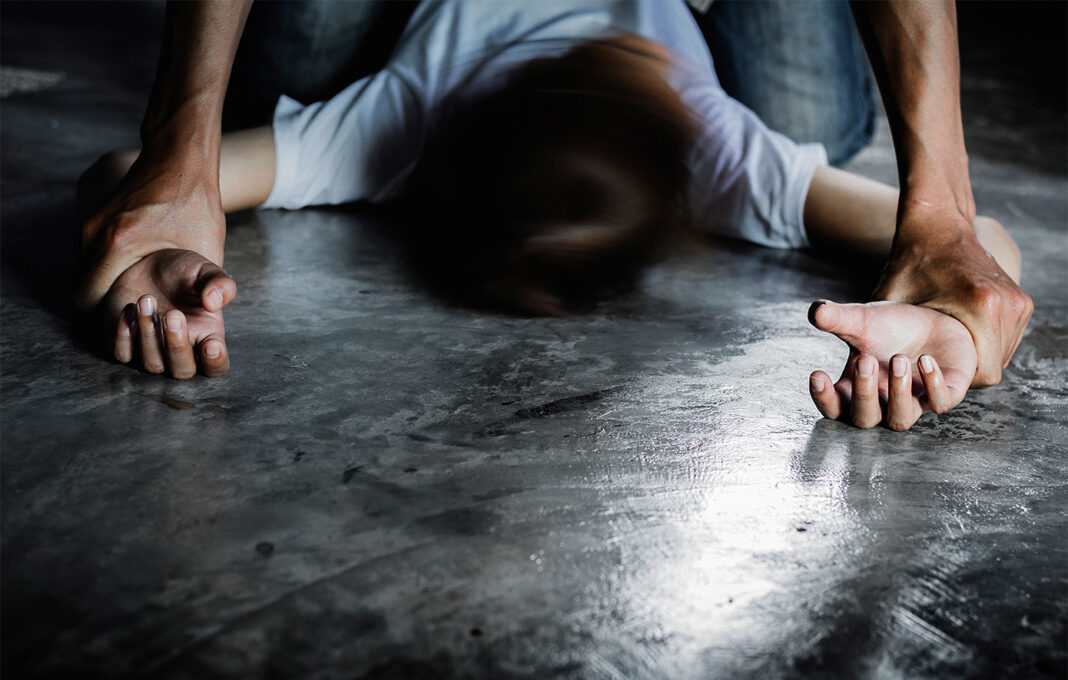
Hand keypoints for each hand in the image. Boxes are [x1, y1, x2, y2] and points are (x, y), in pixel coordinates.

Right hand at [77, 145, 226, 314]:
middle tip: (132, 324)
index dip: (102, 322)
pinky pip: (91, 256)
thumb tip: (215, 306)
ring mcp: (91, 224)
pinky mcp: (96, 218)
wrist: (180, 155)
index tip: (126, 332)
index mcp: (117, 242)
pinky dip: (105, 272)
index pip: (86, 300)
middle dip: (101, 310)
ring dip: (103, 290)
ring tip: (133, 305)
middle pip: (80, 290)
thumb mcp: (209, 242)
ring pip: (84, 273)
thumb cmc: (196, 199)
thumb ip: (211, 278)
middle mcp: (94, 233)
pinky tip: (133, 280)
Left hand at [97, 249, 236, 377]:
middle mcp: (181, 351)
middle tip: (173, 314)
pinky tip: (129, 308)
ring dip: (149, 333)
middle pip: (183, 370)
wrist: (147, 263)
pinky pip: (124, 354)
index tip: (211, 346)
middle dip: (177, 345)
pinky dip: (125, 334)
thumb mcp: (205, 271)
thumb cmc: (183, 272)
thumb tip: (214, 302)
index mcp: (207, 337)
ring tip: (146, 299)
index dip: (215, 362)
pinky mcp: (127, 348)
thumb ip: (219, 284)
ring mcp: (153, 353)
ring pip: (153, 364)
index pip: (216, 365)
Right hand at [807, 300, 977, 430]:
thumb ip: (837, 318)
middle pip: (864, 420)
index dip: (824, 400)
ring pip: (899, 420)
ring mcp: (914, 402)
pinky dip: (933, 385)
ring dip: (898, 393)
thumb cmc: (890, 328)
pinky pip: (940, 404)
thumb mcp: (862, 320)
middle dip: (864, 393)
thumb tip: (816, 310)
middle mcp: (883, 402)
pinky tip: (927, 360)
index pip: (834, 409)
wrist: (933, 321)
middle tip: (866, 361)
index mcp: (856, 388)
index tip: (817, 374)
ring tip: (899, 358)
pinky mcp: (946, 394)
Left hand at [873, 207, 1031, 386]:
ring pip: (1002, 355)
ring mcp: (1020, 303)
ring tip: (942, 348)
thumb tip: (850, 362)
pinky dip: (985, 344)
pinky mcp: (1022, 302)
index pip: (983, 374)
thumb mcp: (887, 300)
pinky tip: (957, 335)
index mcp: (982, 307)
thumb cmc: (910, 264)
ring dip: (976, 358)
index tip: (928, 369)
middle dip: (963, 371)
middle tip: (932, 360)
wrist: (937, 225)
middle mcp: (1009, 305)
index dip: (954, 380)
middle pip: (993, 367)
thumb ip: (870, 331)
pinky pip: (1006, 340)